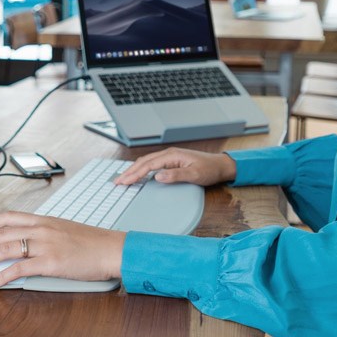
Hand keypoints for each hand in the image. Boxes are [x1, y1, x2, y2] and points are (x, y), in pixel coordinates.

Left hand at [0, 212, 125, 288]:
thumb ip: (47, 232)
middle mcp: (42, 229)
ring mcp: (45, 245)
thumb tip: (31, 241)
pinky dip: (3, 275)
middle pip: (2, 232)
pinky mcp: (50, 262)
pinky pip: (19, 268)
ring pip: (6, 248)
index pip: (10, 217)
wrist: (112, 249)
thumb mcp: (66, 229)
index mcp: (45, 220)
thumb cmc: (93, 242)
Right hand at [114, 147, 236, 186]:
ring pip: (146, 162)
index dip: (134, 174)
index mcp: (172, 155)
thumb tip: (157, 177)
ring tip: (123, 178)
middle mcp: (168, 154)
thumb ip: (176, 175)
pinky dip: (142, 169)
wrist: (220, 165)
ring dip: (134, 170)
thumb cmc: (209, 170)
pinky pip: (152, 164)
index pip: (148, 165)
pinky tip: (137, 174)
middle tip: (117, 182)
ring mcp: (169, 156)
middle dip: (129, 172)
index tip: (123, 181)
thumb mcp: (194, 175)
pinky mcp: (171, 161)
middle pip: (143, 162)